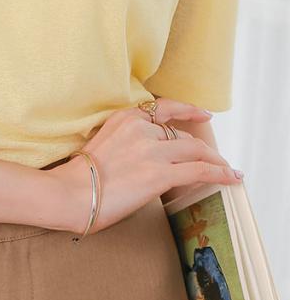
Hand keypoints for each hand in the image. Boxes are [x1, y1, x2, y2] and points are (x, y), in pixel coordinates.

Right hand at [44, 97, 241, 236]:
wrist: (69, 192)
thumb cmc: (79, 177)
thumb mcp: (103, 143)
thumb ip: (127, 141)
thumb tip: (145, 157)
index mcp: (125, 118)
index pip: (164, 108)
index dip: (188, 110)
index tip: (202, 113)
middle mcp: (141, 128)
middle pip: (182, 134)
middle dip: (202, 147)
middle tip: (214, 158)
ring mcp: (151, 150)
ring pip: (196, 150)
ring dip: (215, 161)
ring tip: (226, 170)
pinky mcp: (160, 174)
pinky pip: (200, 170)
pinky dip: (220, 174)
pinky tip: (231, 178)